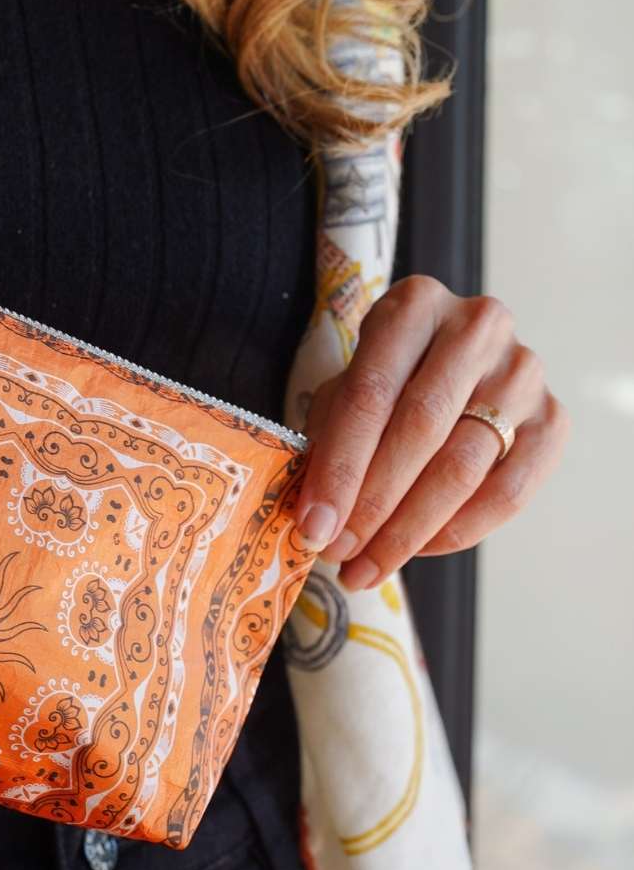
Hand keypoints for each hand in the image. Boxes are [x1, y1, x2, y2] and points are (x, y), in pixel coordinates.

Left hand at [291, 275, 569, 591]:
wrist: (445, 359)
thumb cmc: (384, 377)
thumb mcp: (345, 388)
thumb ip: (329, 438)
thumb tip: (316, 519)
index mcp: (414, 304)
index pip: (370, 394)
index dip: (339, 466)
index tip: (314, 524)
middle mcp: (477, 326)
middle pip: (420, 429)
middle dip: (373, 503)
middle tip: (338, 551)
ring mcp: (522, 371)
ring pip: (464, 465)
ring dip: (410, 528)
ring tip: (367, 565)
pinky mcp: (554, 416)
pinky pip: (510, 490)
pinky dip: (460, 530)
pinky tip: (419, 550)